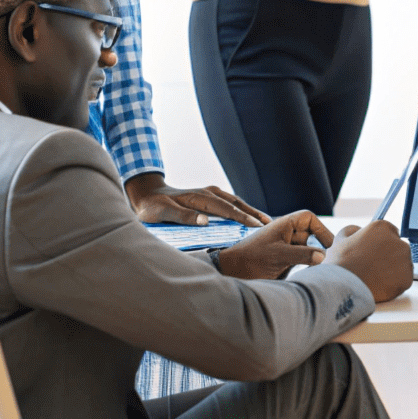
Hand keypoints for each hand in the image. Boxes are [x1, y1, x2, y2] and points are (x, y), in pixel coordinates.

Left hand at [124, 173, 270, 225]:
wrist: (148, 195)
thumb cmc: (153, 208)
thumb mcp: (163, 213)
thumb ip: (183, 217)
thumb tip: (206, 222)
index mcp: (199, 197)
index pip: (225, 208)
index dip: (241, 218)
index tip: (255, 226)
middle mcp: (208, 192)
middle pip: (236, 203)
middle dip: (253, 214)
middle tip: (269, 226)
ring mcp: (210, 193)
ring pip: (236, 202)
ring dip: (251, 211)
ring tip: (266, 222)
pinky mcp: (210, 197)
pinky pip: (231, 203)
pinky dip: (243, 210)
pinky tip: (250, 218)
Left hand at [217, 211, 331, 279]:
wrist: (232, 273)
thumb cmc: (251, 258)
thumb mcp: (278, 255)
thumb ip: (302, 254)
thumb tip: (323, 256)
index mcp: (284, 225)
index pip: (309, 218)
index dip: (320, 229)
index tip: (327, 244)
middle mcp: (286, 234)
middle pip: (310, 235)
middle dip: (318, 245)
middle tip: (325, 259)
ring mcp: (285, 247)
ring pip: (307, 249)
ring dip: (312, 258)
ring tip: (317, 269)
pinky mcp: (283, 261)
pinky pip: (300, 260)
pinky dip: (306, 266)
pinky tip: (307, 274)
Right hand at [322, 221, 413, 302]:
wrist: (342, 287)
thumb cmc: (339, 264)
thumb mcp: (340, 239)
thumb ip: (352, 231)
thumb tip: (358, 231)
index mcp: (383, 228)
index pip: (389, 233)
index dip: (379, 245)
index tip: (372, 255)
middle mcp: (398, 241)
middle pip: (397, 249)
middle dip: (388, 258)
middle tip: (372, 269)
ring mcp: (405, 260)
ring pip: (401, 265)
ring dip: (392, 271)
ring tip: (373, 279)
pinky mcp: (407, 278)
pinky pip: (403, 281)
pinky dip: (394, 285)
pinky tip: (379, 286)